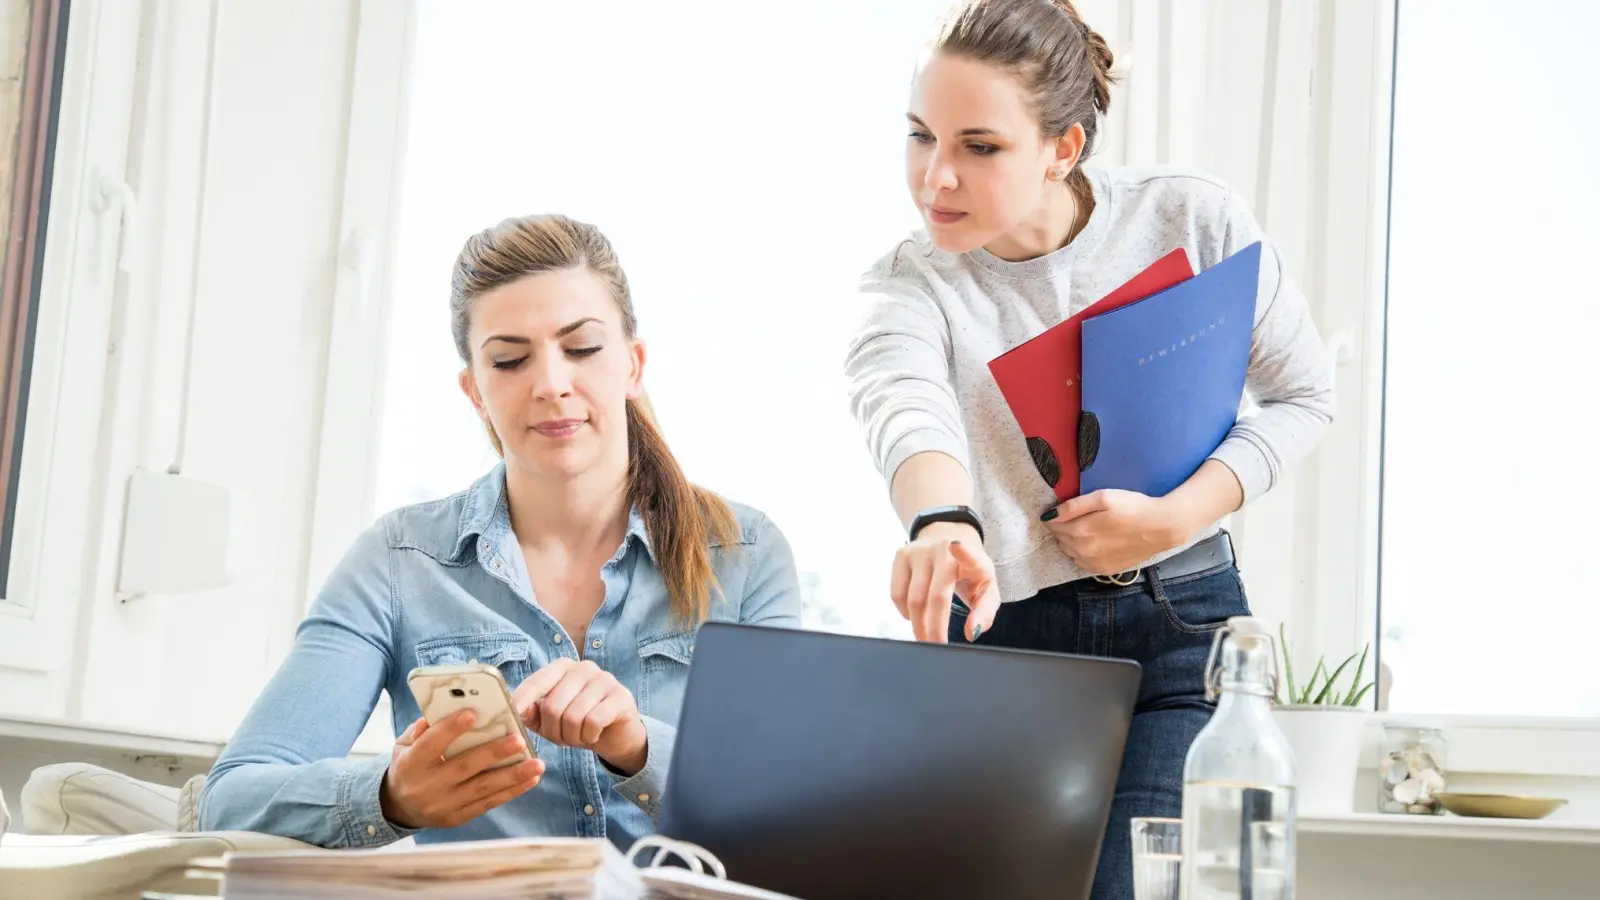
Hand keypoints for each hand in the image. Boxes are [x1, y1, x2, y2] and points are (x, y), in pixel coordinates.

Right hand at [379, 712, 543, 829]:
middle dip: (493, 753)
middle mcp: (427, 787)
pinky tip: (530, 779)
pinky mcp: (458, 817)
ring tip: (537, 764)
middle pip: (463, 768)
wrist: (400, 807)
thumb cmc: (409, 766)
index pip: (430, 745)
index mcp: (410, 765)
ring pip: (482, 789)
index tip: (472, 712)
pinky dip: (511, 791)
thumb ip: (420, 730)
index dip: (450, 729)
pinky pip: (488, 803)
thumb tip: (439, 713)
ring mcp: (444, 805)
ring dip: (512, 776)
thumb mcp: (403, 746)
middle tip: (519, 739)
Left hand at [513, 658, 647, 775]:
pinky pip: (594, 721)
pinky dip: (589, 736)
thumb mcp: (551, 721)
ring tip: (577, 738)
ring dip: (572, 737)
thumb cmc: (579, 723)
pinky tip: (592, 736)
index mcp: (563, 667)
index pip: (537, 682)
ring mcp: (605, 680)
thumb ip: (533, 714)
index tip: (512, 716)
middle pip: (553, 705)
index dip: (522, 700)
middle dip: (552, 731)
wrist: (617, 734)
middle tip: (560, 740)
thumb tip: (522, 711)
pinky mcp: (621, 696)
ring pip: (573, 716)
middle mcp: (584, 668)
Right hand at [890, 521, 1001, 643]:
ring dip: (918, 624)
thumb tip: (971, 633)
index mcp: (971, 556)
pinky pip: (897, 594)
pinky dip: (905, 612)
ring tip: (926, 634)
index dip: (962, 551)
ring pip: (912, 599)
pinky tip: (916, 614)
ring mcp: (919, 551)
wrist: (948, 540)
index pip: (967, 553)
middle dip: (933, 628)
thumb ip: (985, 613)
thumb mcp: (986, 589)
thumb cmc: (969, 572)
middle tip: (935, 646)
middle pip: (934, 596)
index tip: (956, 546)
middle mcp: (943, 549)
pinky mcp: (902, 555)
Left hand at [1040, 489, 1186, 574]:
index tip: (1061, 510)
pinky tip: (1091, 544)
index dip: (1055, 517)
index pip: (1054, 525)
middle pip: (1060, 539)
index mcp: (1081, 531)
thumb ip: (1074, 506)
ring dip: (1069, 541)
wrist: (1162, 528)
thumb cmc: (1133, 507)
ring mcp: (1094, 563)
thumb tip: (1050, 515)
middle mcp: (1084, 551)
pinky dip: (1080, 554)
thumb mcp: (1103, 497)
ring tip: (1083, 529)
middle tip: (1073, 518)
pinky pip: (1081, 563)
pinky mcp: (1105, 570)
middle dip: (1061, 528)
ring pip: (1069, 552)